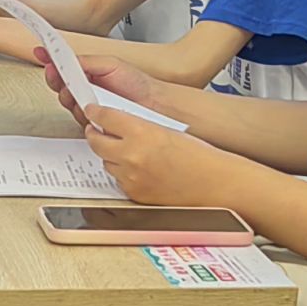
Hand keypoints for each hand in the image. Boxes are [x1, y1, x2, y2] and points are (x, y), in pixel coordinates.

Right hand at [41, 52, 163, 132]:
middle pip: (60, 86)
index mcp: (89, 74)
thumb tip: (67, 59)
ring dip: (68, 96)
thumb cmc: (137, 84)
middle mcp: (86, 91)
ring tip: (77, 91)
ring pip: (67, 103)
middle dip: (55, 79)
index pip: (64, 67)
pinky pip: (79, 118)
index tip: (40, 52)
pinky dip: (80, 111)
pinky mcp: (94, 123)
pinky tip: (88, 106)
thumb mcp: (110, 65)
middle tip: (54, 73)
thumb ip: (86, 62)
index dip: (51, 61)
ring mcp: (89, 107)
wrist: (154, 104)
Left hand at [83, 105, 241, 205]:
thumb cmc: (199, 156)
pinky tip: (138, 170)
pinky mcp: (134, 193)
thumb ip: (139, 126)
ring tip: (124, 152)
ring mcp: (131, 176)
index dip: (95, 113)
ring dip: (110, 155)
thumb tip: (118, 125)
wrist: (214, 183)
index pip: (105, 117)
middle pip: (96, 141)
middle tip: (96, 130)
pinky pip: (118, 180)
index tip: (92, 112)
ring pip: (106, 162)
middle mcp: (132, 154)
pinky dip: (123, 174)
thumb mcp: (167, 129)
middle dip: (94, 134)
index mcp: (141, 132)